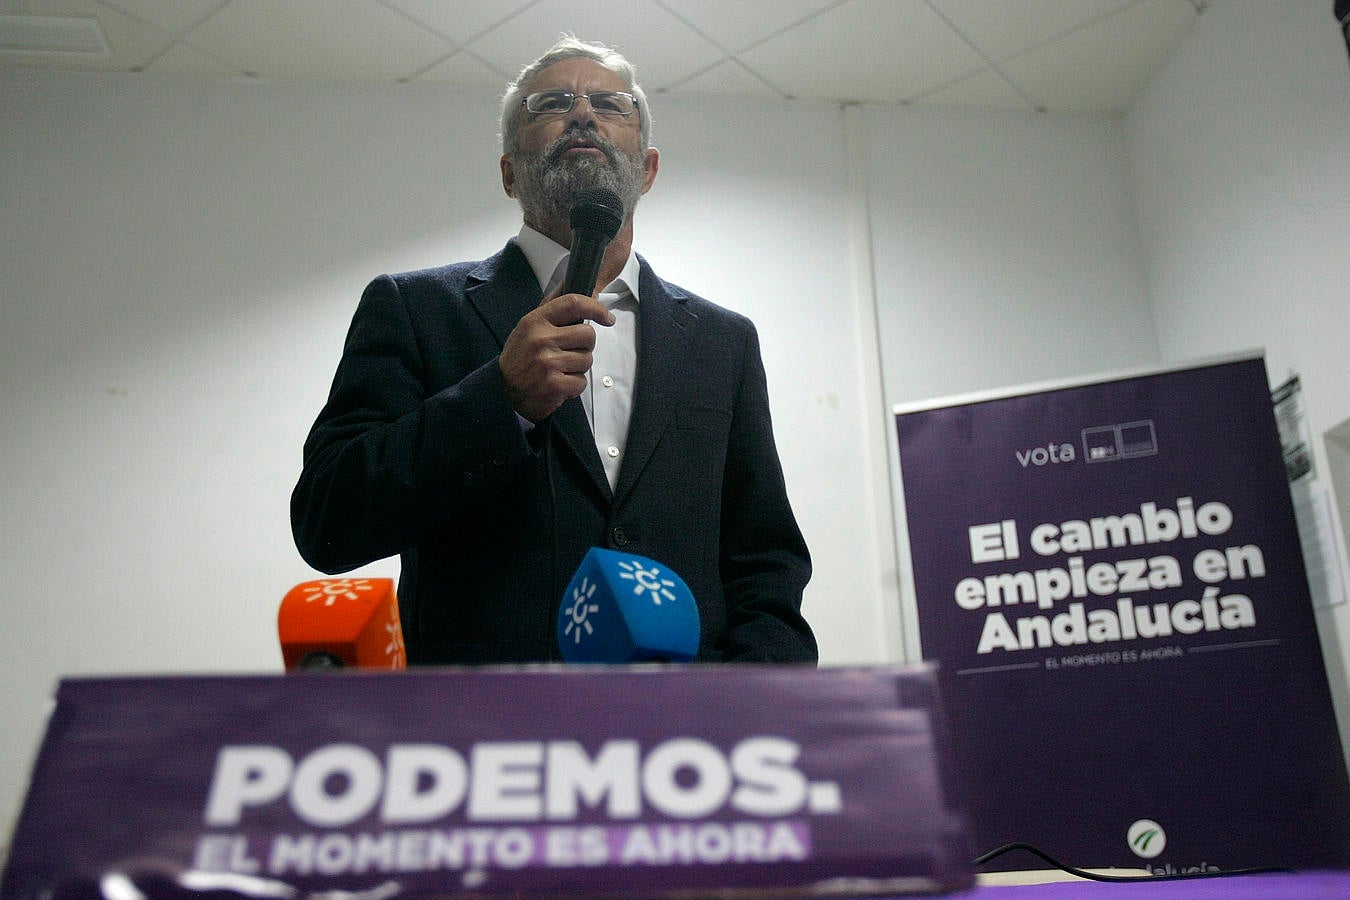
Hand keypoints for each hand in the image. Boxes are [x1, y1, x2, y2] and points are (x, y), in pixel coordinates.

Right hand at [499, 289, 614, 422]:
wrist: (502, 390)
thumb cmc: (520, 358)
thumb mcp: (528, 327)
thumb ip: (552, 307)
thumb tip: (573, 284)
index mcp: (535, 321)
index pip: (573, 303)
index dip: (596, 308)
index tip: (606, 316)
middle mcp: (541, 339)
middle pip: (588, 334)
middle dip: (585, 345)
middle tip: (571, 352)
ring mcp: (547, 363)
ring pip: (587, 359)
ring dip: (578, 367)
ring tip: (560, 370)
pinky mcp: (554, 384)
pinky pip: (581, 382)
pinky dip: (574, 386)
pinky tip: (559, 384)